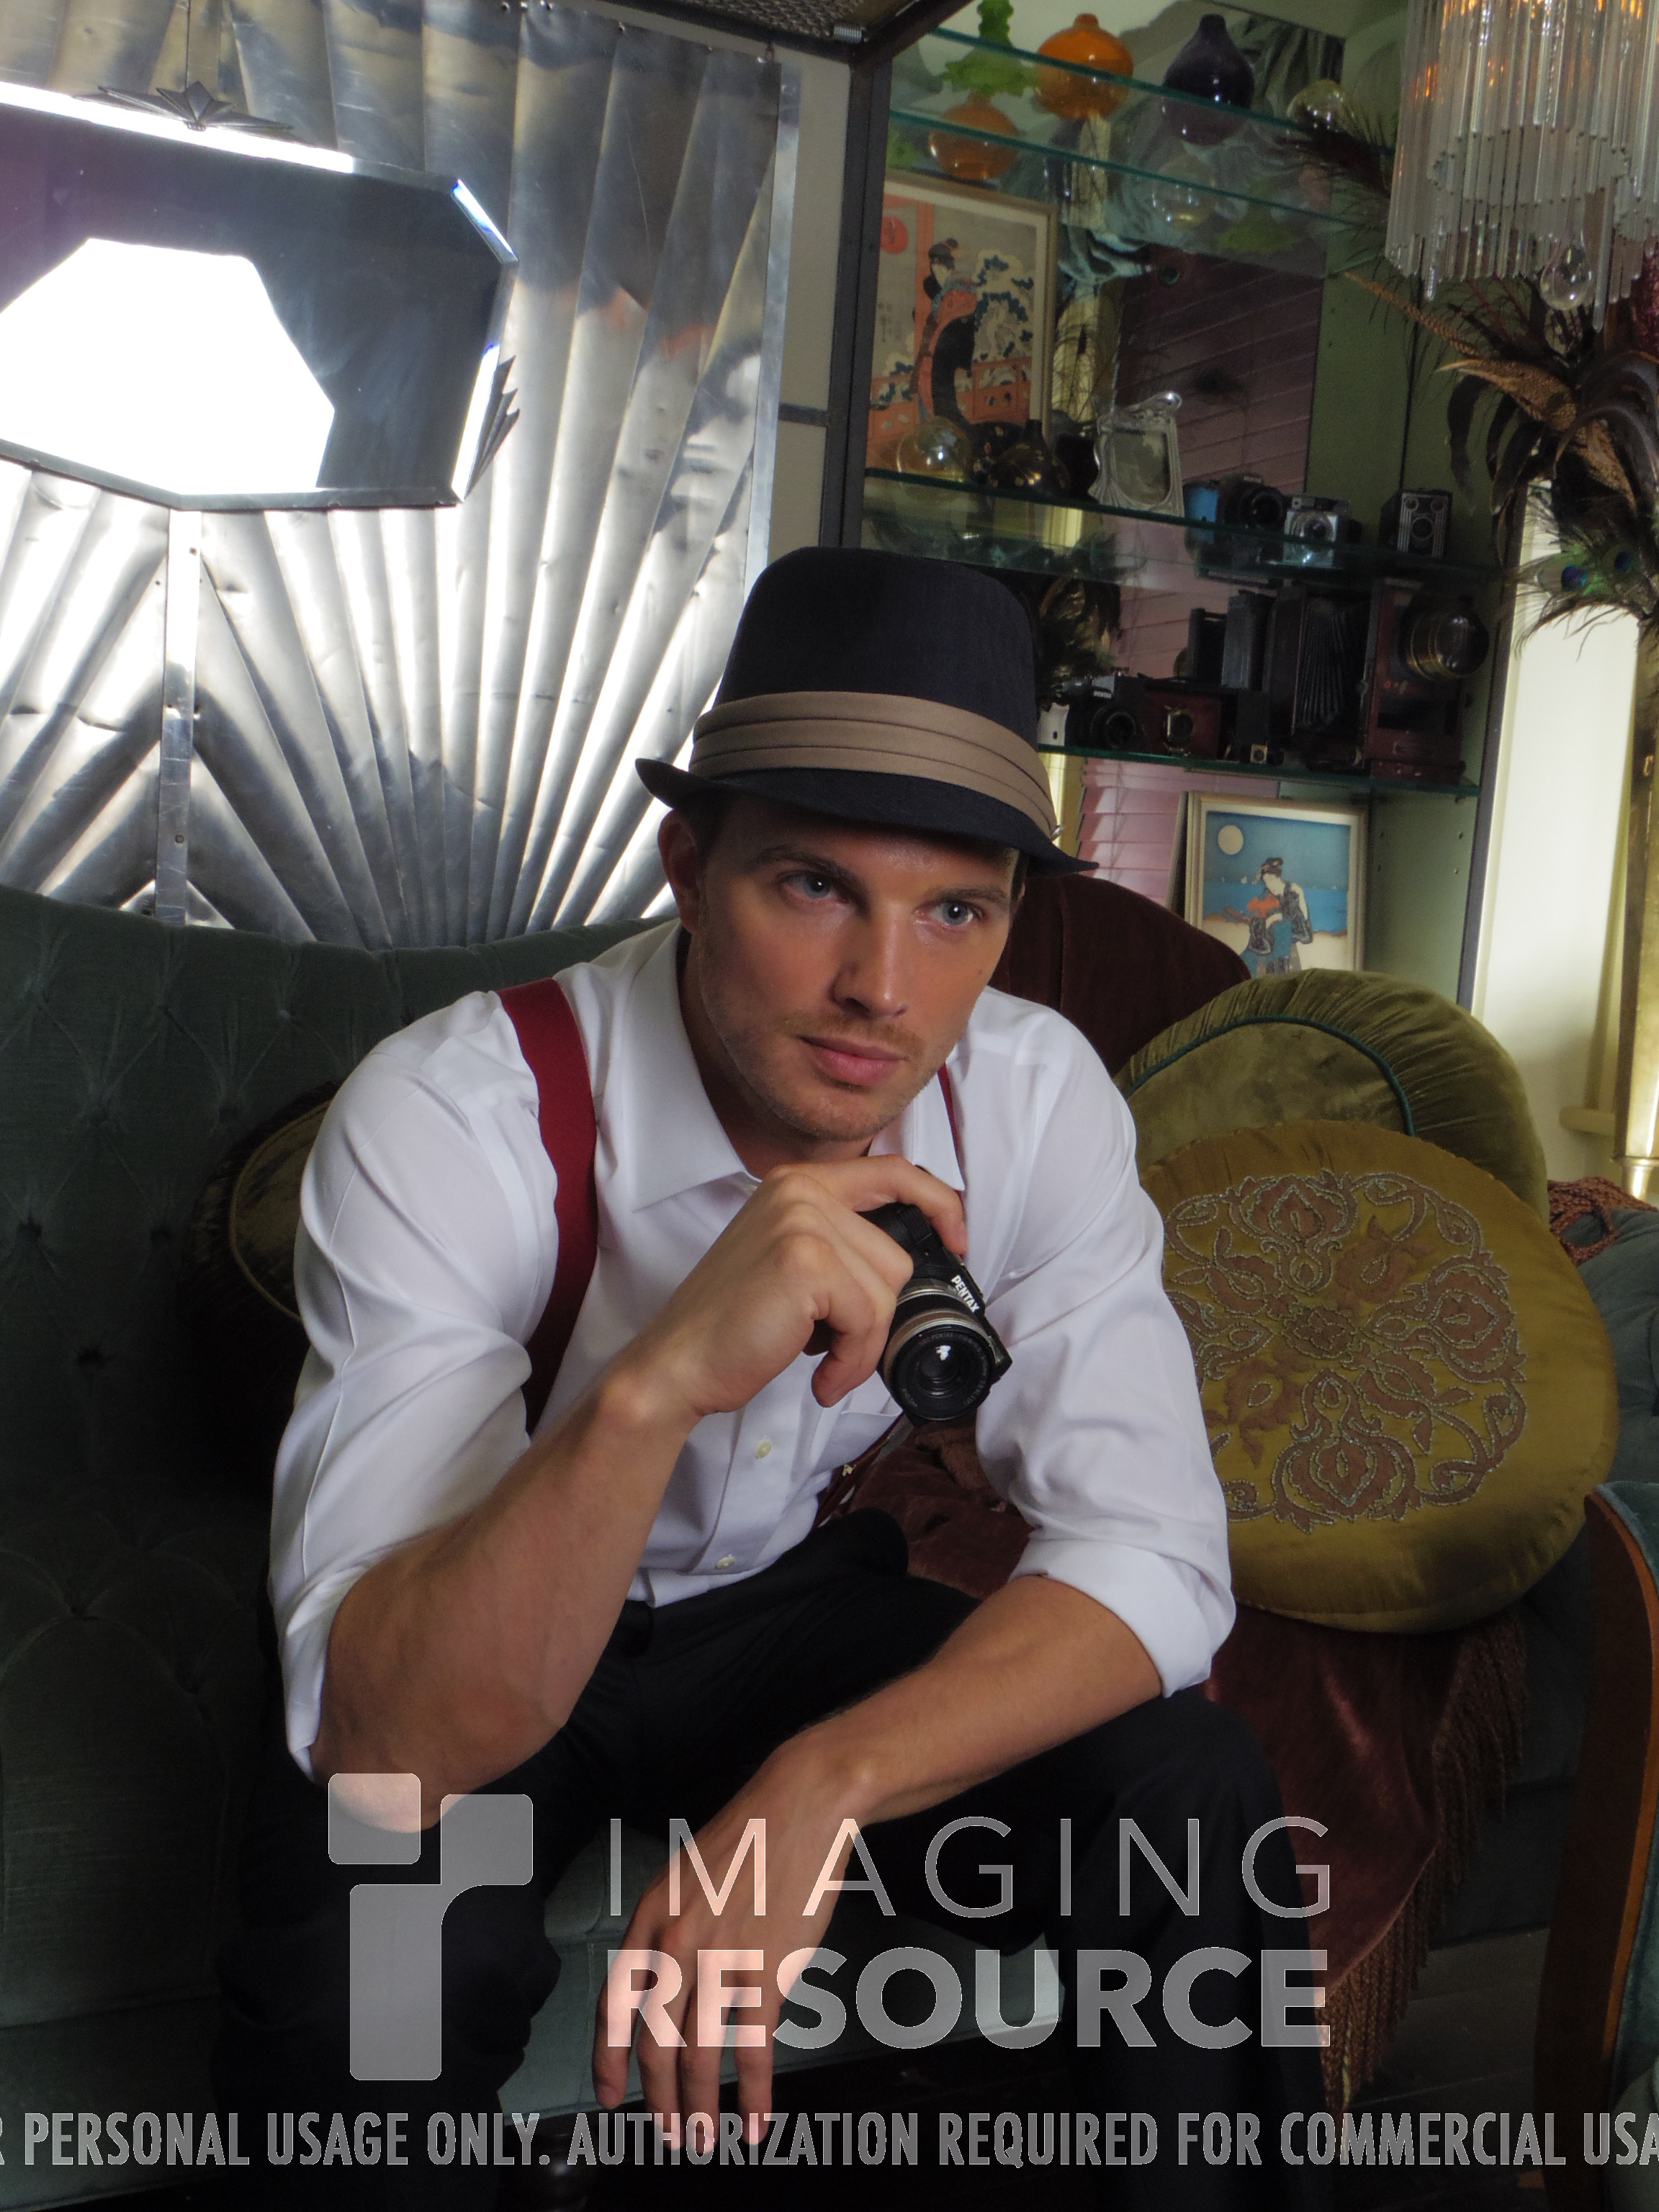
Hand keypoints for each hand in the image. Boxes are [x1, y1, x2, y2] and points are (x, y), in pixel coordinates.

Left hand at [592, 1748, 861, 2141]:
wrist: (799, 1805)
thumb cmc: (748, 1836)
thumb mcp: (684, 1874)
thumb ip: (667, 1927)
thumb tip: (662, 1983)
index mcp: (650, 1917)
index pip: (613, 2004)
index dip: (607, 2058)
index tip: (609, 2096)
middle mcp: (677, 1944)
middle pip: (655, 2042)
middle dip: (658, 2099)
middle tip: (667, 2133)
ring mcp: (722, 1959)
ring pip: (698, 2054)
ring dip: (700, 2107)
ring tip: (705, 2136)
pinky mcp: (768, 1970)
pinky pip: (753, 2049)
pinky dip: (753, 2095)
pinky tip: (755, 2121)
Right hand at [616, 1156, 964, 1422]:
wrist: (677, 1364)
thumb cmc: (732, 1325)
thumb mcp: (787, 1260)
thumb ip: (838, 1243)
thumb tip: (905, 1264)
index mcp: (797, 1183)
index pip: (894, 1170)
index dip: (939, 1204)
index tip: (957, 1241)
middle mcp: (799, 1189)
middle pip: (896, 1254)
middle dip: (875, 1313)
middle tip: (829, 1340)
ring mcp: (801, 1221)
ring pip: (887, 1291)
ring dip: (862, 1343)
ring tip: (819, 1357)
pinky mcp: (806, 1262)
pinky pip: (869, 1319)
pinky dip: (852, 1360)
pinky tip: (818, 1373)